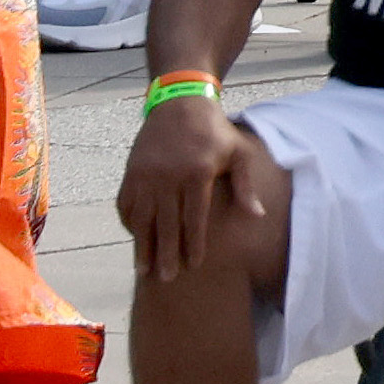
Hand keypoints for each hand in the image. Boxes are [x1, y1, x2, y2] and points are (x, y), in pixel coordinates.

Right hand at [119, 97, 281, 274]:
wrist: (180, 103)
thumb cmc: (215, 132)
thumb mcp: (238, 152)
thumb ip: (246, 185)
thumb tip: (257, 216)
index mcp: (198, 173)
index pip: (195, 218)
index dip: (194, 243)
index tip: (194, 265)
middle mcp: (169, 176)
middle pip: (167, 224)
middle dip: (166, 254)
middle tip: (167, 279)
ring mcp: (146, 175)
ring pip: (143, 219)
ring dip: (143, 246)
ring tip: (144, 271)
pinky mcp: (131, 172)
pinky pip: (126, 204)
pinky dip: (129, 223)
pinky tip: (136, 238)